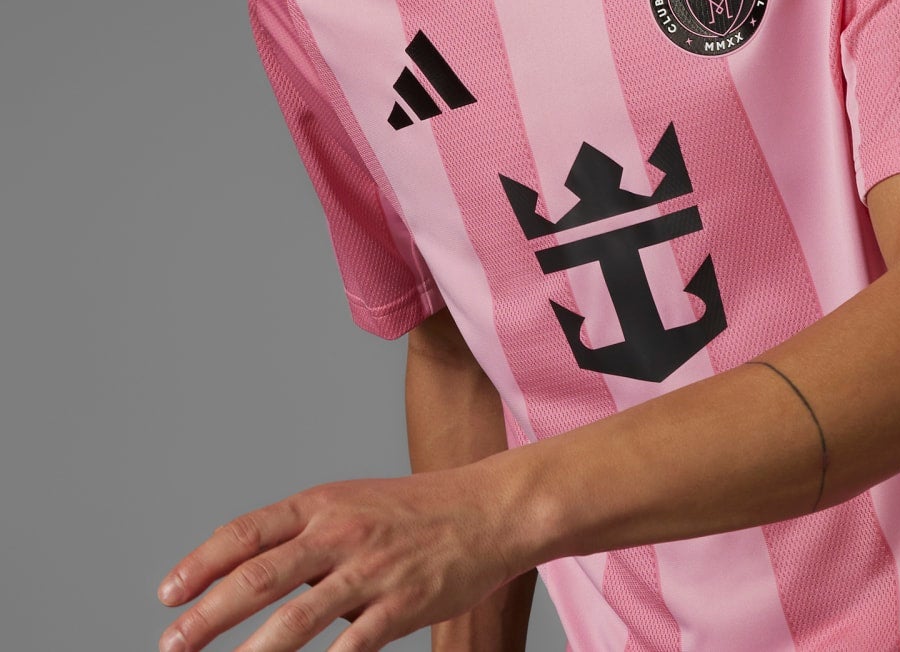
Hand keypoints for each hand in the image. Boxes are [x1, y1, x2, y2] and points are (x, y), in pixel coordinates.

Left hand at [156, 462, 525, 651]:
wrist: (490, 509)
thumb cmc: (416, 511)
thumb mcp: (353, 503)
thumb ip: (303, 536)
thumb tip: (241, 574)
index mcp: (324, 502)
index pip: (247, 532)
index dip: (201, 563)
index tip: (167, 595)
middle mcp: (341, 531)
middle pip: (259, 575)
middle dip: (206, 616)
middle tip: (172, 645)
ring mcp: (371, 570)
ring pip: (296, 618)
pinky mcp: (400, 604)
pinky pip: (350, 647)